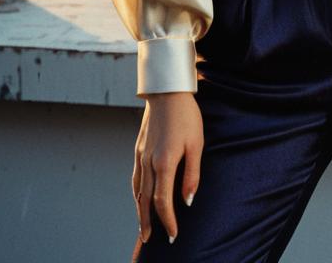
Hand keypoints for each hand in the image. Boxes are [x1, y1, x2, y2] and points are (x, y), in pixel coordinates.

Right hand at [133, 91, 203, 244]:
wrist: (167, 91)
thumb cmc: (186, 116)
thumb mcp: (196, 143)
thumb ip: (192, 174)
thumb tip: (187, 201)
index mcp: (164, 162)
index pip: (162, 201)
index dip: (167, 220)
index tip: (173, 234)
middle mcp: (148, 162)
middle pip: (145, 200)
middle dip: (148, 222)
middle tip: (149, 240)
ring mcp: (140, 155)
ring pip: (137, 190)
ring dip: (139, 211)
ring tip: (143, 226)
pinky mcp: (138, 148)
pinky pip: (134, 177)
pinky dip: (136, 193)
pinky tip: (139, 198)